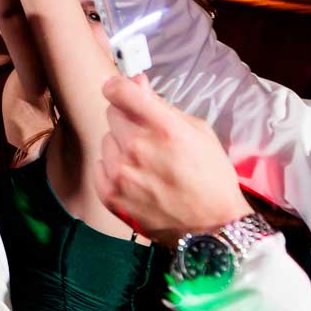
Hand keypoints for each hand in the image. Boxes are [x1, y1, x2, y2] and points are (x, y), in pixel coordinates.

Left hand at [97, 74, 253, 244]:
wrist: (210, 227)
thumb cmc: (211, 176)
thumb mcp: (198, 131)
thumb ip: (163, 106)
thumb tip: (136, 83)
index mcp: (164, 128)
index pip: (120, 91)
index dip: (117, 86)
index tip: (119, 89)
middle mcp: (137, 147)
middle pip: (112, 115)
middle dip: (127, 120)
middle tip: (147, 136)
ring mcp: (120, 173)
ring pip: (106, 141)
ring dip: (120, 146)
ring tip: (145, 163)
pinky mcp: (110, 194)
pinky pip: (100, 166)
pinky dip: (113, 169)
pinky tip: (135, 179)